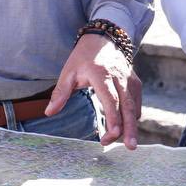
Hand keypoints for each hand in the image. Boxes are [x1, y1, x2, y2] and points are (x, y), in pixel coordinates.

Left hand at [49, 33, 140, 148]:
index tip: (112, 134)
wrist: (104, 38)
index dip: (113, 118)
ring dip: (130, 126)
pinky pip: (136, 104)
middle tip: (129, 147)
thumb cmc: (84, 57)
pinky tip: (126, 128)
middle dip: (129, 128)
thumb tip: (49, 113)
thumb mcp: (68, 71)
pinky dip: (132, 117)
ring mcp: (130, 80)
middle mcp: (120, 78)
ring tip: (125, 143)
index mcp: (102, 74)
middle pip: (128, 106)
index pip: (111, 99)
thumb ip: (60, 93)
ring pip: (134, 107)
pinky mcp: (135, 83)